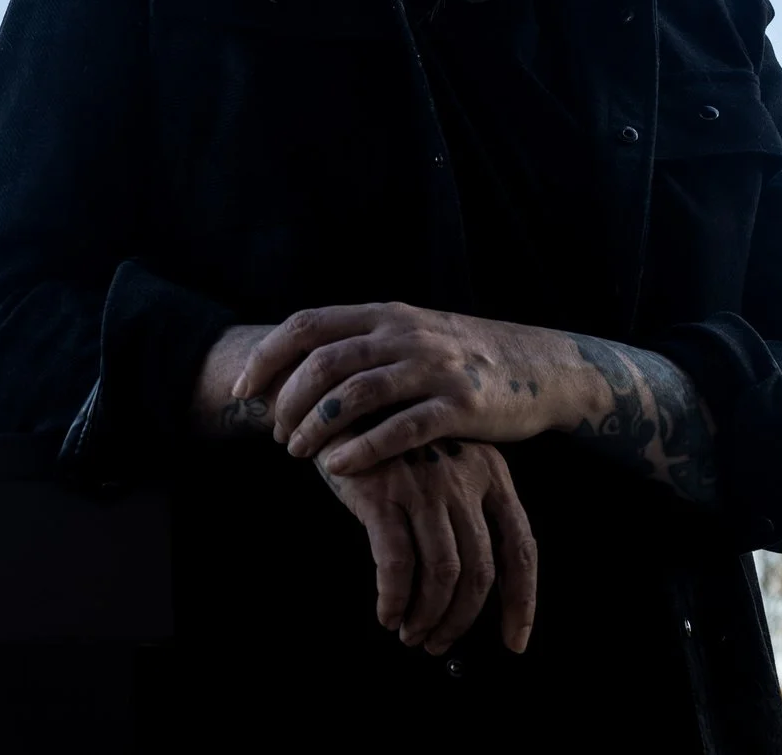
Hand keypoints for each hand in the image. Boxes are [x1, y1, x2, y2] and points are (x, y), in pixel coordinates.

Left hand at [235, 301, 563, 474]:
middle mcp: (404, 333)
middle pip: (323, 361)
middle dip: (288, 400)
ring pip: (355, 393)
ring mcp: (433, 368)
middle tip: (275, 433)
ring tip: (297, 453)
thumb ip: (360, 342)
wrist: (539, 367)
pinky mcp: (461, 406)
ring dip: (315, 425)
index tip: (242, 390)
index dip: (267, 356)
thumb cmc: (460, 358)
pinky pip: (401, 428)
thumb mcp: (409, 334)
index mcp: (384, 313)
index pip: (307, 324)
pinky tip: (338, 468)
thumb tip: (293, 362)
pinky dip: (363, 448)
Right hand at [315, 437, 537, 654]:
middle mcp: (464, 478)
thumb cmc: (392, 441)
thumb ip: (463, 509)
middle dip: (461, 619)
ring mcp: (424, 484)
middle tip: (437, 642)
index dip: (521, 602)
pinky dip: (395, 600)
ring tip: (410, 633)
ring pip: (443, 574)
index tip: (514, 641)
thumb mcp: (443, 463)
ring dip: (427, 616)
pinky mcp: (382, 493)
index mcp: (491, 471)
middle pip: (480, 571)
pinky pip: (398, 565)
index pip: (521, 548)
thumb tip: (469, 587)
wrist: (337, 400)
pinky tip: (387, 613)